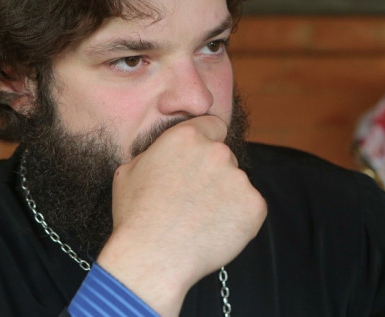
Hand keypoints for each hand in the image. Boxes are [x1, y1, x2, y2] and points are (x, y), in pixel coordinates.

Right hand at [96, 115, 266, 315]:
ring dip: (224, 197)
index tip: (200, 160)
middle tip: (194, 200)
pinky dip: (237, 219)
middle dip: (213, 173)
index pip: (213, 125)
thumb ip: (155, 153)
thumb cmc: (135, 217)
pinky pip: (249, 208)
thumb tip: (163, 154)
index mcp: (187, 137)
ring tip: (199, 221)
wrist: (152, 258)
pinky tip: (213, 231)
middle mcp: (217, 152)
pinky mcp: (254, 206)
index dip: (207, 141)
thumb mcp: (130, 170)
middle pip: (224, 156)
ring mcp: (238, 178)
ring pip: (236, 183)